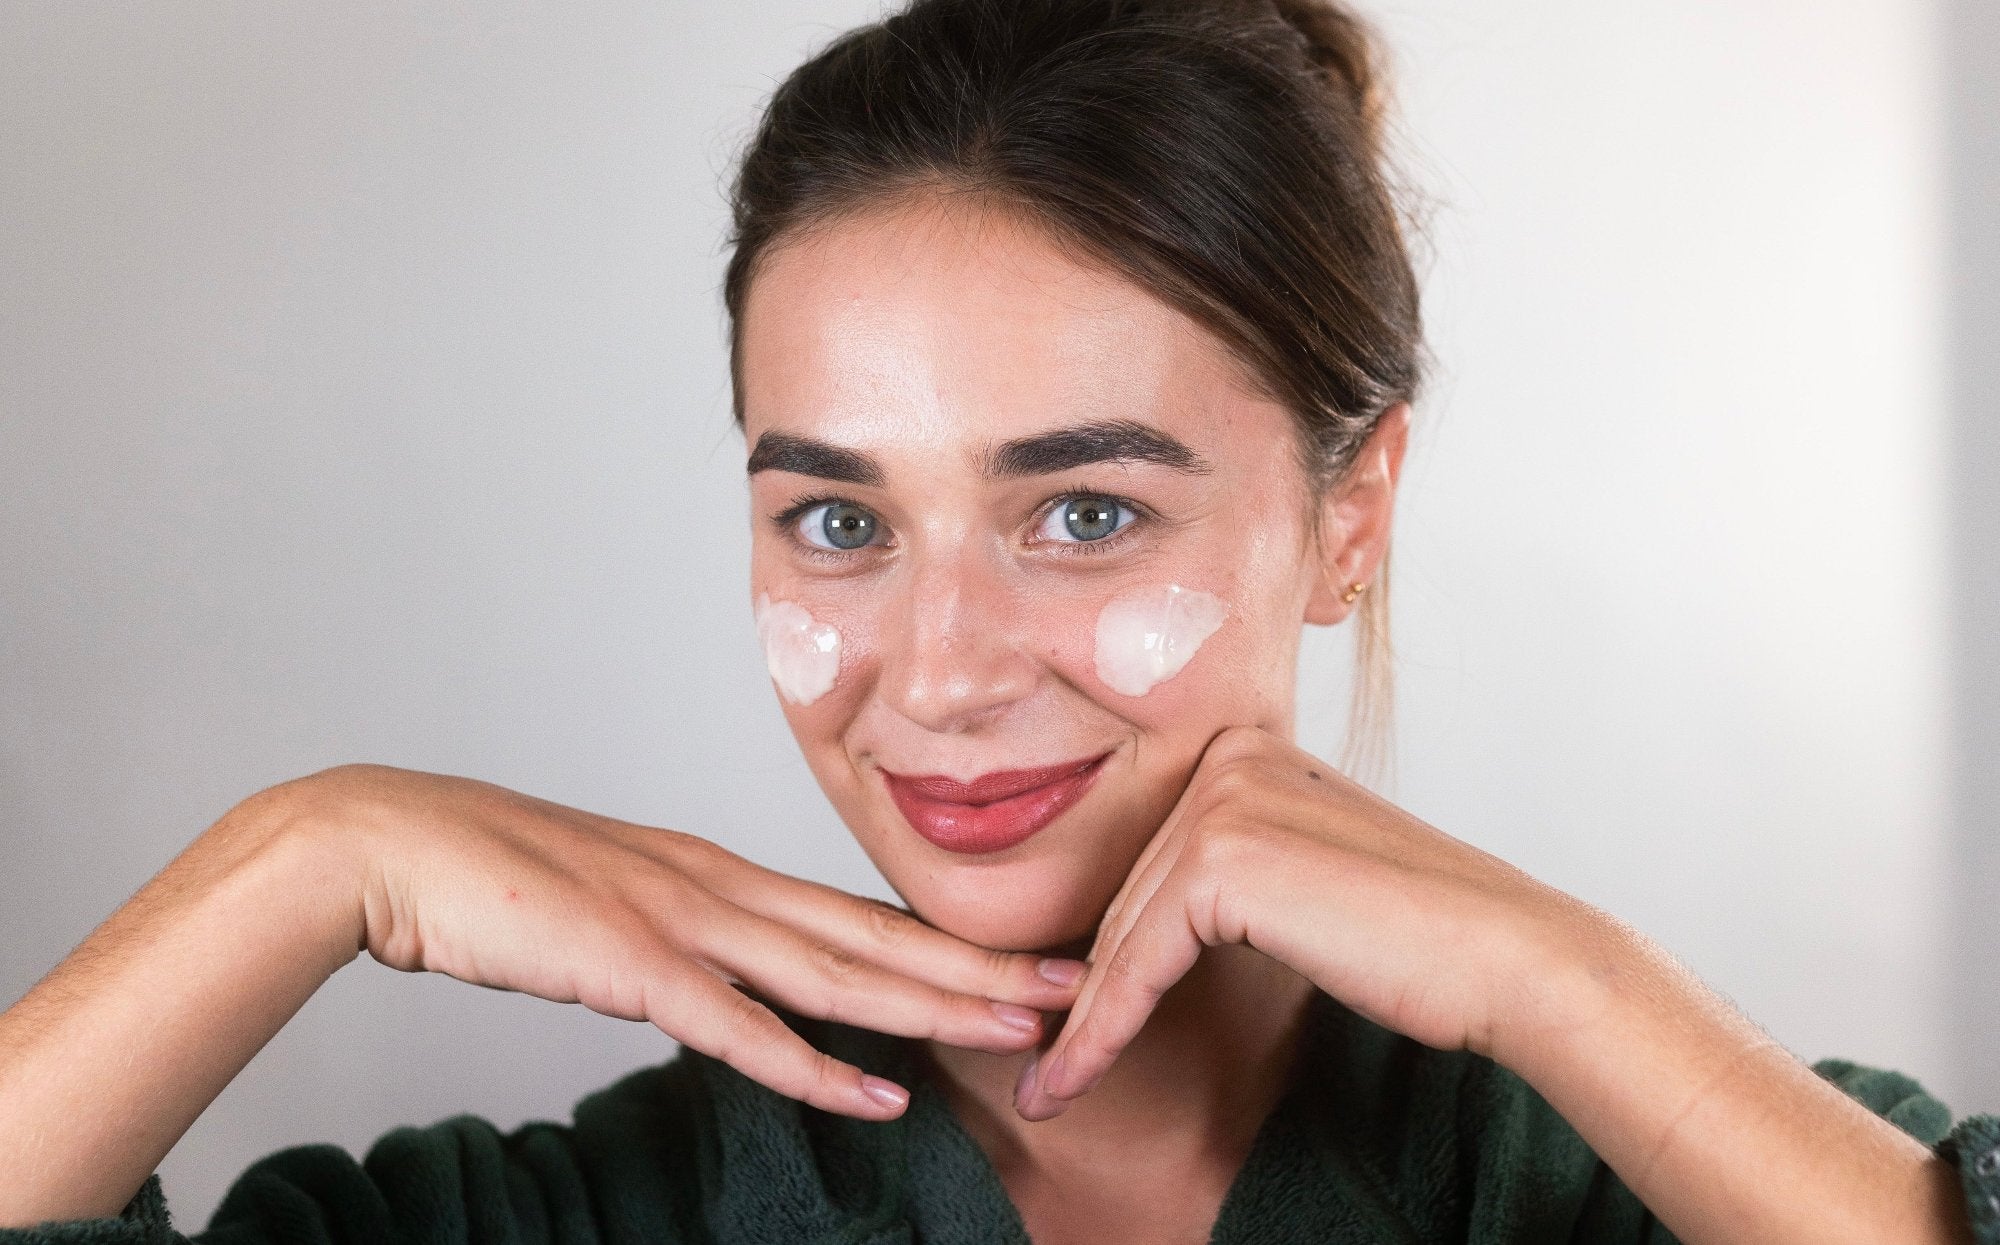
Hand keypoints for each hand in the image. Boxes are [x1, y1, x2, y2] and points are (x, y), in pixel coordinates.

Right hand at [279, 764, 1085, 1119]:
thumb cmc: (492, 874)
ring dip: (935, 1008)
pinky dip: (815, 1064)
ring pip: (836, 975)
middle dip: (980, 970)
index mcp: (716, 872)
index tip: (1018, 967)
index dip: (943, 947)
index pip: (853, 916)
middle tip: (1074, 990)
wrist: (392, 842)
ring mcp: (682, 922)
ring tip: (1021, 1030)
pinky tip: (877, 1093)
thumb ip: (677, 933)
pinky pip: (741, 1027)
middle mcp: (719, 887)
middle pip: (874, 939)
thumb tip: (728, 972)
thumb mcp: (610, 900)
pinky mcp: (633, 964)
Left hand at [1014, 725, 1602, 1118]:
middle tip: (1047, 1071)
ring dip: (1082, 1026)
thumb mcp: (1311, 882)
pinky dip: (1101, 1031)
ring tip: (1049, 1091)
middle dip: (1090, 994)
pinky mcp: (1220, 859)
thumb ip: (1243, 876)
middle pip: (1133, 899)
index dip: (1116, 956)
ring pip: (1123, 937)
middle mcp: (1228, 758)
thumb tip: (1153, 928)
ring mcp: (1222, 801)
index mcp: (1248, 750)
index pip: (1158, 869)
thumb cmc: (1427, 939)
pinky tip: (1070, 1081)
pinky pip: (1136, 964)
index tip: (1077, 1026)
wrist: (1509, 958)